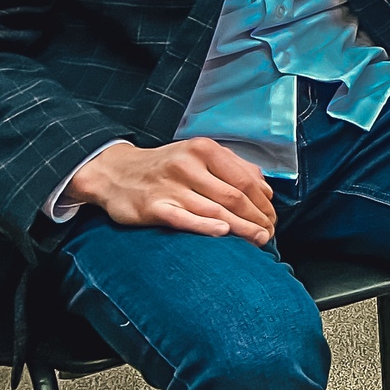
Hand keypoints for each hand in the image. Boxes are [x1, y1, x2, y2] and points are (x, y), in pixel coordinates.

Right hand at [68, 138, 277, 244]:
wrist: (116, 172)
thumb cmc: (165, 166)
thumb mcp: (198, 155)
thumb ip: (232, 166)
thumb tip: (264, 188)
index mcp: (205, 150)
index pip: (245, 179)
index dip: (263, 202)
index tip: (273, 218)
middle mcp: (189, 166)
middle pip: (233, 196)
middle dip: (257, 218)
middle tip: (270, 233)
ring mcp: (170, 186)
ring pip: (214, 209)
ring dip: (241, 227)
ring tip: (258, 239)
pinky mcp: (153, 207)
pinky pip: (184, 218)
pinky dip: (205, 226)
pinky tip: (223, 233)